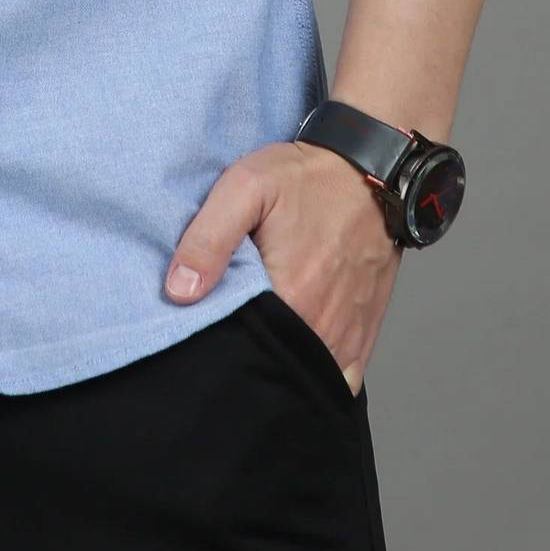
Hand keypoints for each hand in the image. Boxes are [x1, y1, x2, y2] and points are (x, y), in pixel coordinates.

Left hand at [163, 140, 401, 394]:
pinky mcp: (363, 335)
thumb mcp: (246, 187)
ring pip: (303, 374)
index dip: (215, 342)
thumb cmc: (307, 178)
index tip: (203, 325)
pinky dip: (314, 371)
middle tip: (228, 328)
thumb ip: (209, 238)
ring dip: (279, 365)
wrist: (371, 173)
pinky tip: (293, 351)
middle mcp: (322, 327)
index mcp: (290, 297)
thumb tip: (179, 291)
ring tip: (256, 337)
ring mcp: (346, 336)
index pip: (239, 348)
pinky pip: (338, 376)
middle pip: (271, 365)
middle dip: (245, 357)